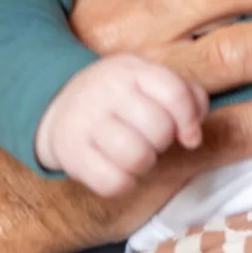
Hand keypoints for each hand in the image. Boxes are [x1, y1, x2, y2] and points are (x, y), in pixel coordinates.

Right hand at [34, 55, 207, 196]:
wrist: (58, 106)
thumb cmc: (119, 98)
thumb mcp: (149, 81)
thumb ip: (184, 97)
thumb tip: (193, 134)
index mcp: (131, 69)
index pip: (175, 93)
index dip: (189, 120)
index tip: (188, 135)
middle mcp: (106, 90)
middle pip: (159, 129)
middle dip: (162, 142)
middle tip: (148, 139)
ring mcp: (85, 121)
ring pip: (138, 157)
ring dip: (144, 164)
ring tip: (134, 155)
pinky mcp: (71, 153)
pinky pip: (114, 182)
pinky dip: (124, 183)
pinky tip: (118, 170)